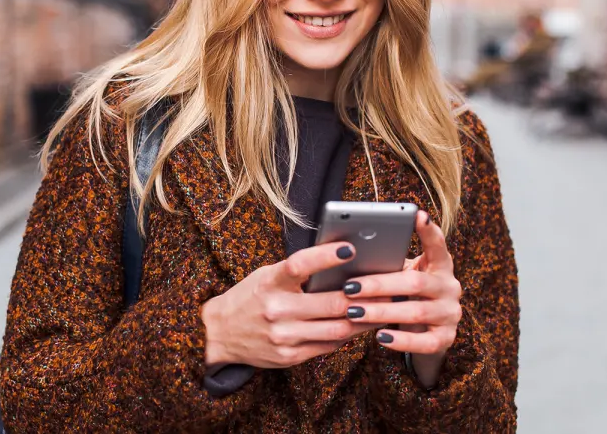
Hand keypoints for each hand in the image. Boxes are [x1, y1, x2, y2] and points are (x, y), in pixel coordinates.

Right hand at [201, 241, 379, 368]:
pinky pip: (328, 346)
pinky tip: (359, 326)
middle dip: (364, 296)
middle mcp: (276, 310)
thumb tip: (342, 264)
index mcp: (269, 282)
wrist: (218, 333)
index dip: (326, 257)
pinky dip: (347, 335)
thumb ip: (298, 272)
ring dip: (364, 319)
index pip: (300, 265)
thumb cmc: (250, 297)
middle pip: (331, 304)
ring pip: (337, 329)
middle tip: (388, 287)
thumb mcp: (267, 276)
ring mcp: (283, 336)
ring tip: (383, 308)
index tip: (350, 248)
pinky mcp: (289, 357)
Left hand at [341, 210, 461, 386]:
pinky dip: (401, 340)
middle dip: (379, 285)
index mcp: (439, 265)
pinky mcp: (446, 339)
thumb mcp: (402, 275)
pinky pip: (424, 342)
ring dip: (381, 312)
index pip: (437, 244)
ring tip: (353, 311)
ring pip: (416, 312)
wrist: (426, 331)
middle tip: (349, 286)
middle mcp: (450, 287)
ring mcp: (451, 314)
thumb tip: (348, 254)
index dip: (428, 231)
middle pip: (415, 282)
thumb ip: (389, 265)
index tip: (417, 215)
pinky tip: (379, 337)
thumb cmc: (406, 295)